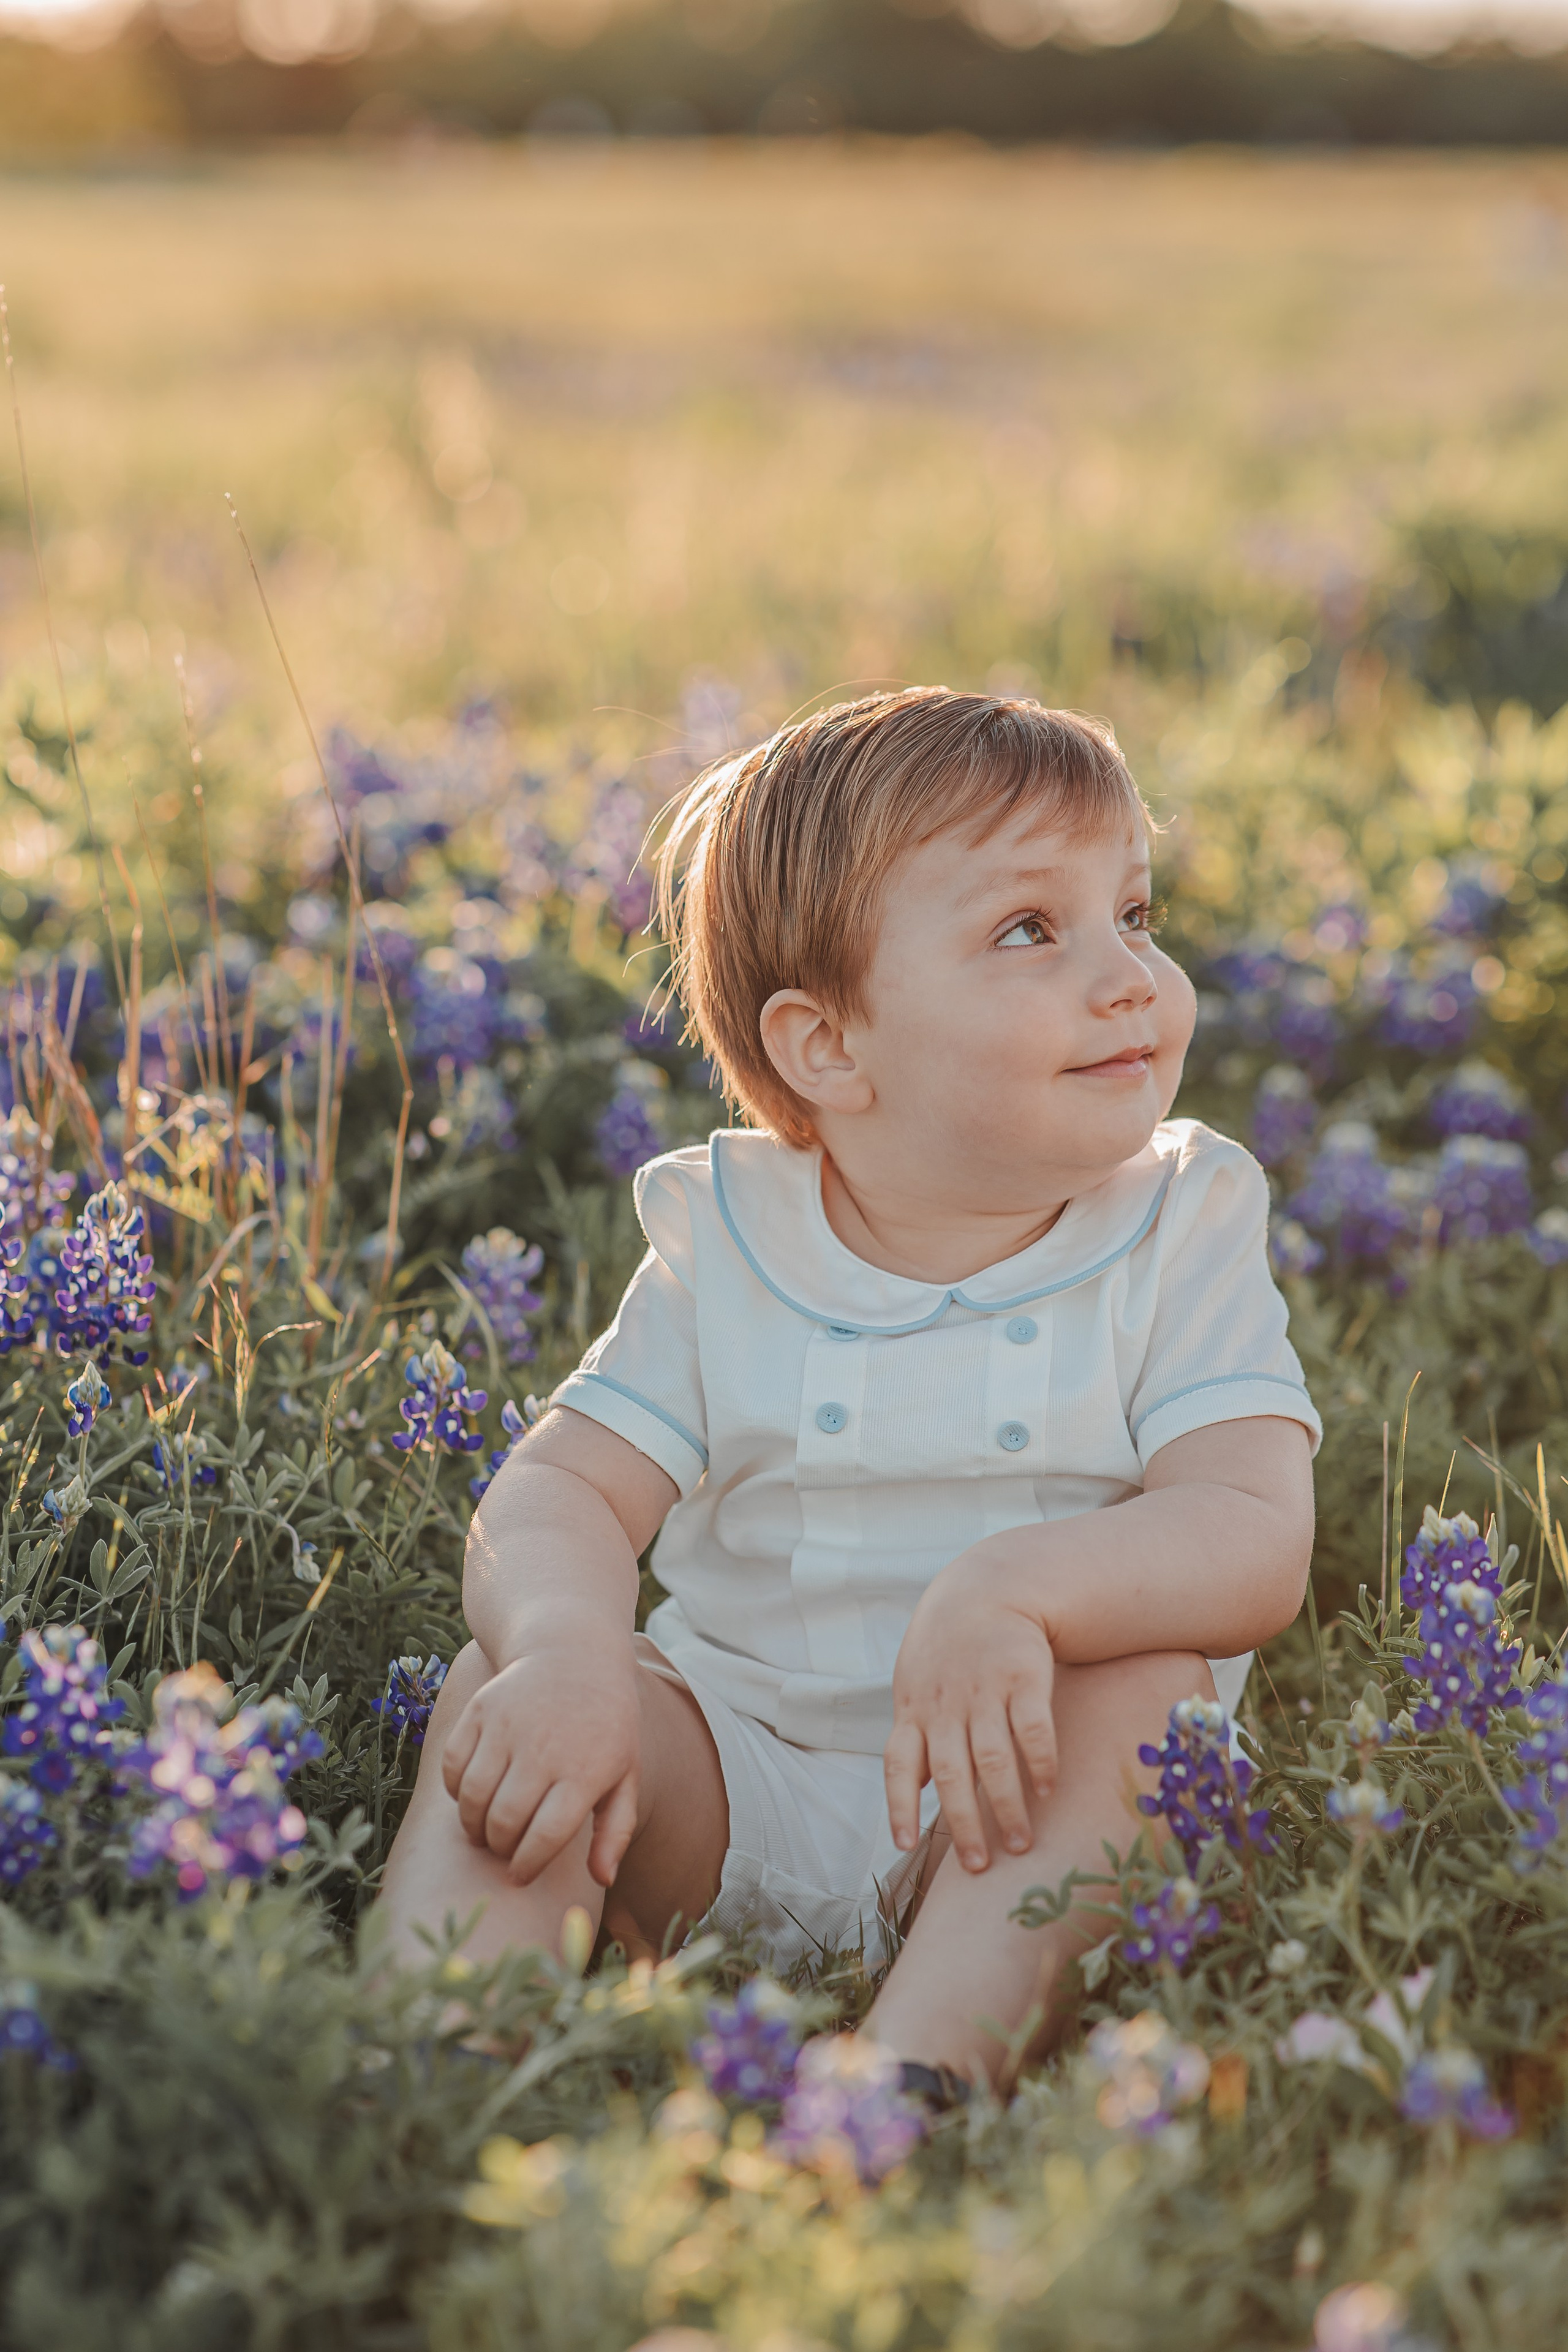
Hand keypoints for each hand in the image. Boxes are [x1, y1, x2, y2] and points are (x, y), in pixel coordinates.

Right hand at [441, 1638, 642, 1887]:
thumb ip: (616, 1829)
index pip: (546, 1836)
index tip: (519, 1876)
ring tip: (484, 1830)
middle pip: (504, 1820)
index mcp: (585, 1769)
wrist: (573, 1653)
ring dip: (473, 1824)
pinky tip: (471, 1794)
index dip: (527, 1865)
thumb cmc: (605, 1725)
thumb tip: (602, 1880)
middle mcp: (545, 1747)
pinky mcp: (481, 1709)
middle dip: (499, 1847)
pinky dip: (454, 1789)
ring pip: (473, 1796)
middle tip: (502, 1850)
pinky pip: (453, 1764)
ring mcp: (509, 1725)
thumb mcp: (625, 1773)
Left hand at [884, 1556, 1057, 1872]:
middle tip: (980, 1866)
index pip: (897, 1764)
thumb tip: (915, 1795)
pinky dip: (1041, 1763)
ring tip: (1021, 1844)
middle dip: (964, 1824)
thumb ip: (915, 1737)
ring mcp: (985, 1690)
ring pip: (994, 1760)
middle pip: (951, 1774)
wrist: (989, 1589)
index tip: (905, 1844)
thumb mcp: (916, 1685)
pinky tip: (1048, 1790)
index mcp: (913, 1710)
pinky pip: (1034, 1728)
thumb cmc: (947, 1651)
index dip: (899, 1805)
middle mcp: (946, 1704)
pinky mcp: (1025, 1676)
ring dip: (1007, 1806)